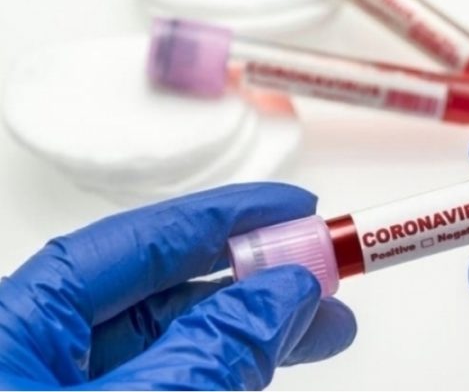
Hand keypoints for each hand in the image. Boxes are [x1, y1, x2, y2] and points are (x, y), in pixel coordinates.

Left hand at [0, 183, 355, 389]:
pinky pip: (170, 382)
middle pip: (165, 292)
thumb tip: (289, 289)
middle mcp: (39, 350)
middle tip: (327, 274)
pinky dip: (226, 370)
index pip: (142, 241)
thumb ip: (214, 347)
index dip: (226, 216)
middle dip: (256, 279)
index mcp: (19, 323)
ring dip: (254, 332)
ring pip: (175, 344)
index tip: (294, 207)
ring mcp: (67, 391)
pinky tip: (266, 363)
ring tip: (323, 331)